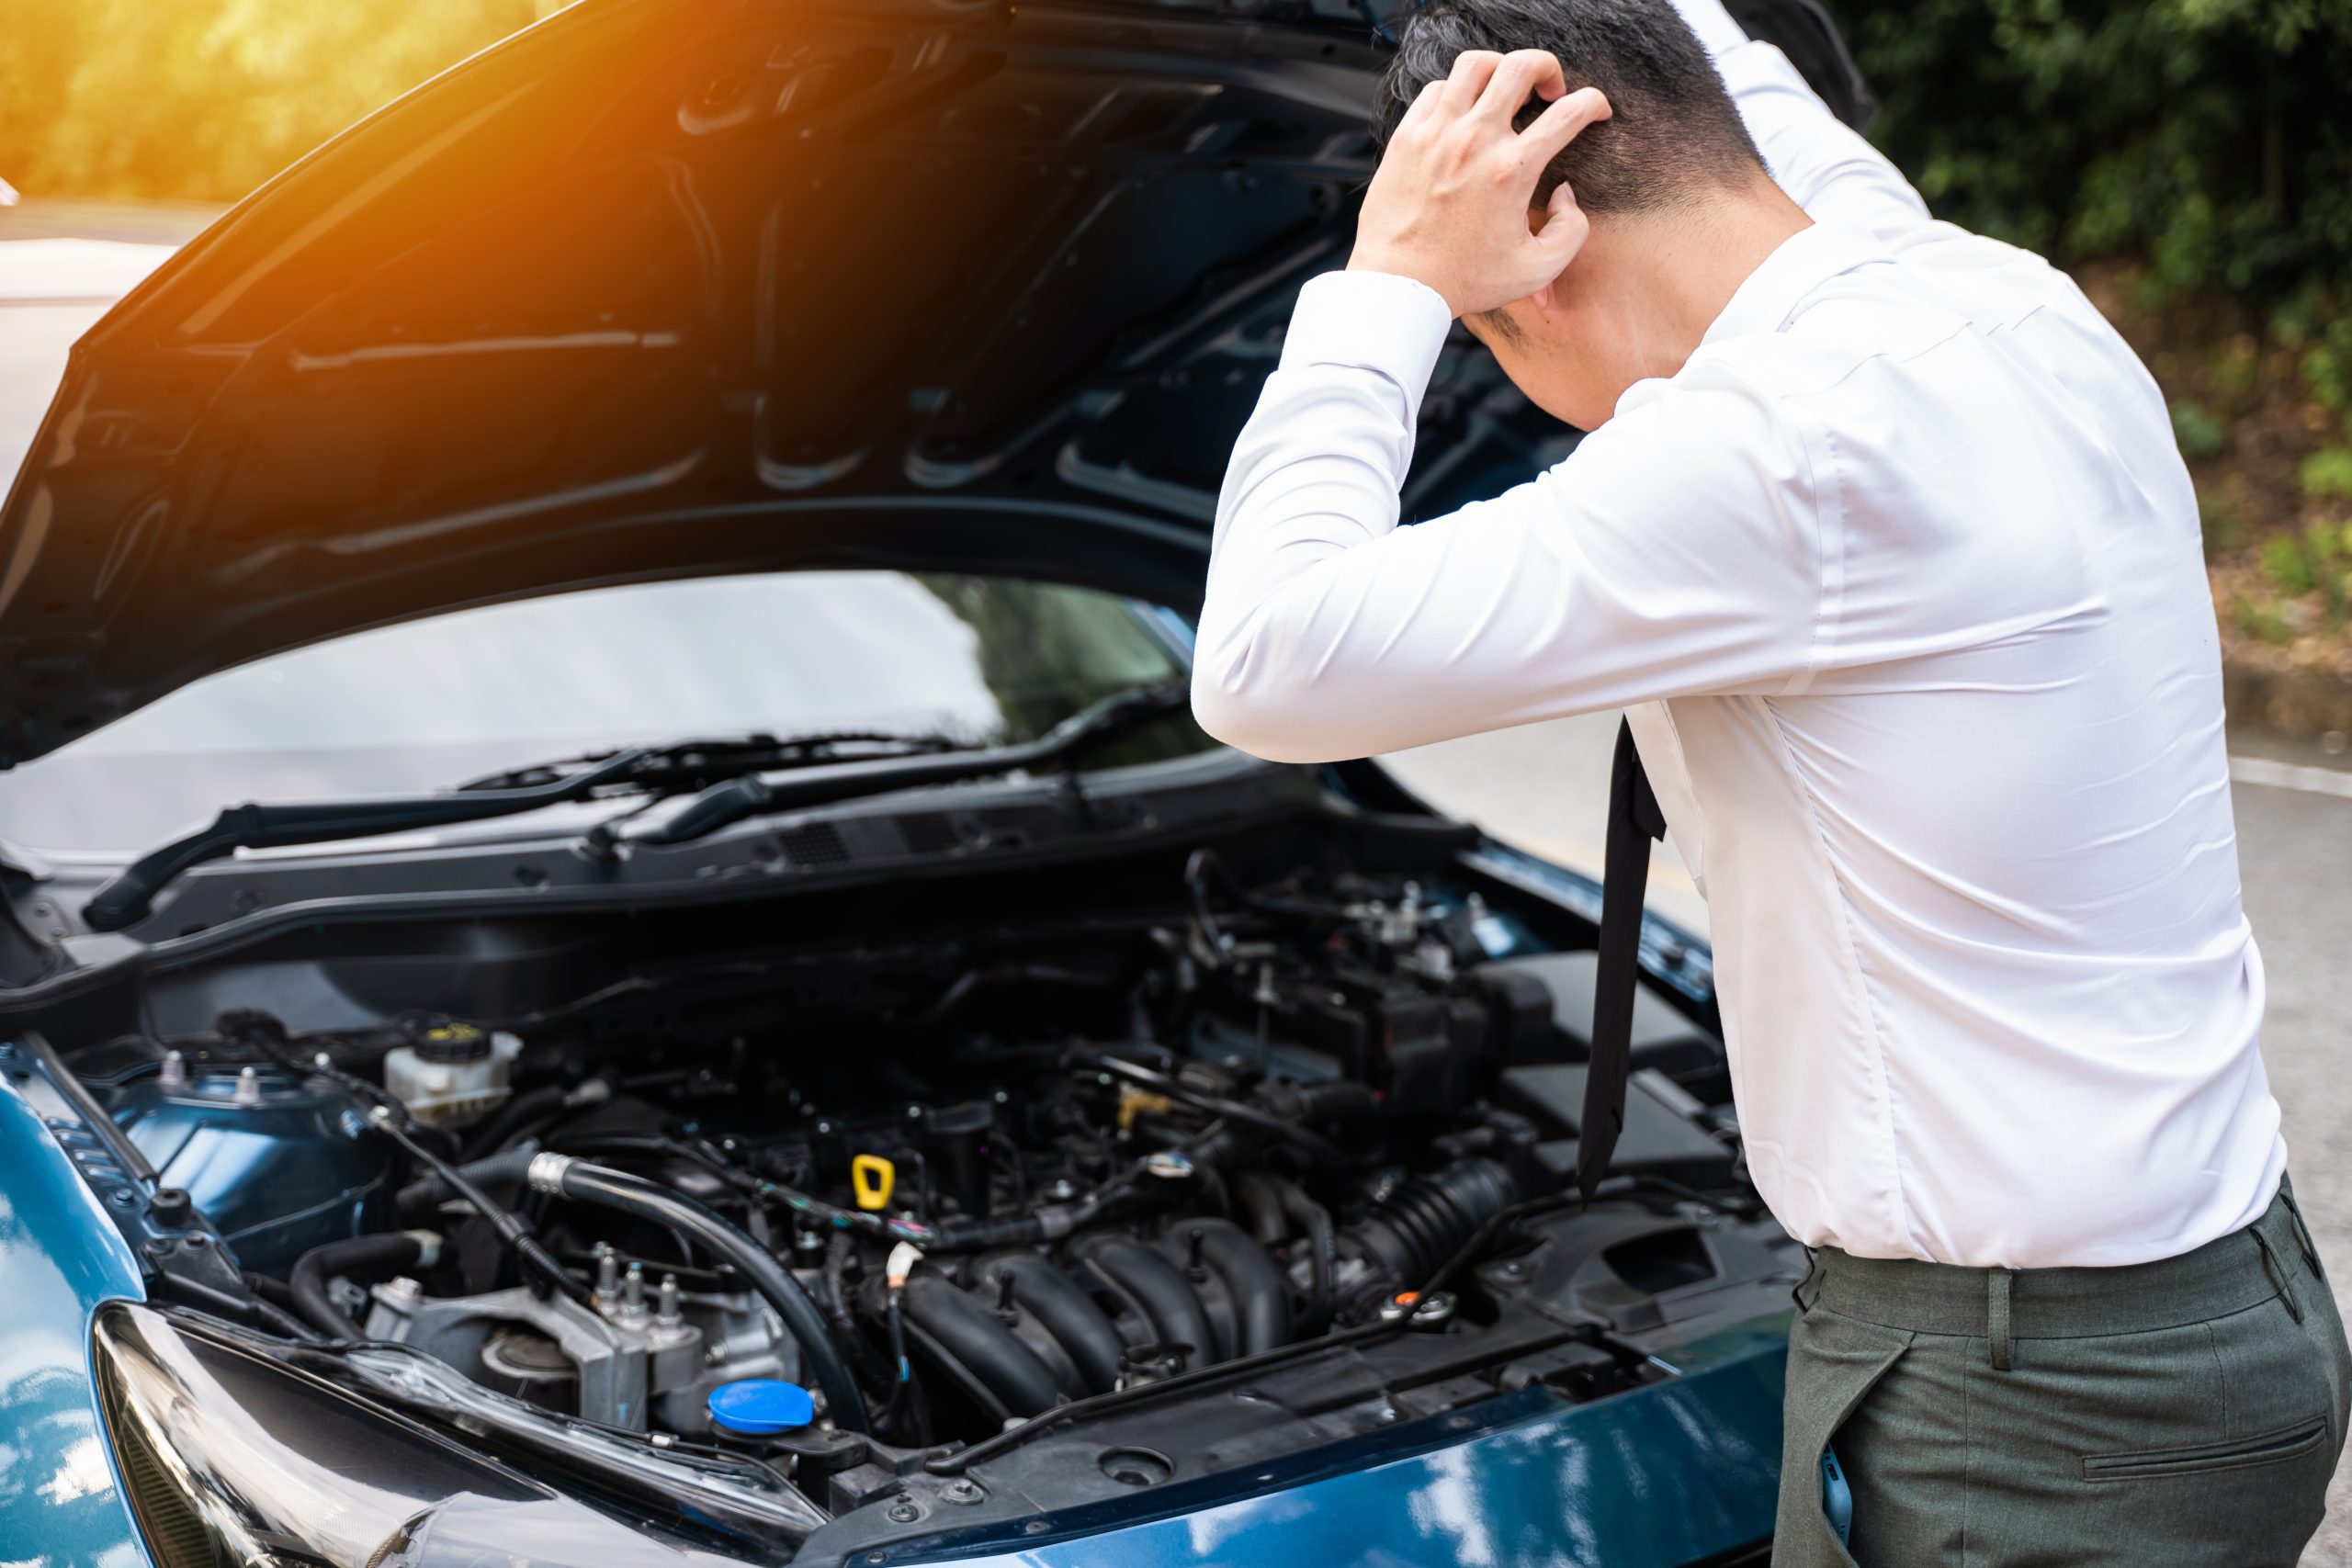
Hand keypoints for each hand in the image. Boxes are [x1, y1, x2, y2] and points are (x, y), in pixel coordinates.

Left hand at [1348, 50, 1611, 318]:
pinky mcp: (1407, 137)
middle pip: (1521, 66)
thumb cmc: (1465, 281)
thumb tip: (1566, 192)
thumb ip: (1571, 229)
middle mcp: (1475, 142)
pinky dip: (1458, 90)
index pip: (1570, 112)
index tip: (1596, 111)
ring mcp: (1437, 133)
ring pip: (1475, 64)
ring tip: (1506, 90)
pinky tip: (1465, 113)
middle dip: (1548, 67)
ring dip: (1501, 68)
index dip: (1594, 103)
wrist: (1399, 286)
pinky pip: (1436, 89)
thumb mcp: (1537, 269)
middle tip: (1551, 90)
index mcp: (1512, 171)